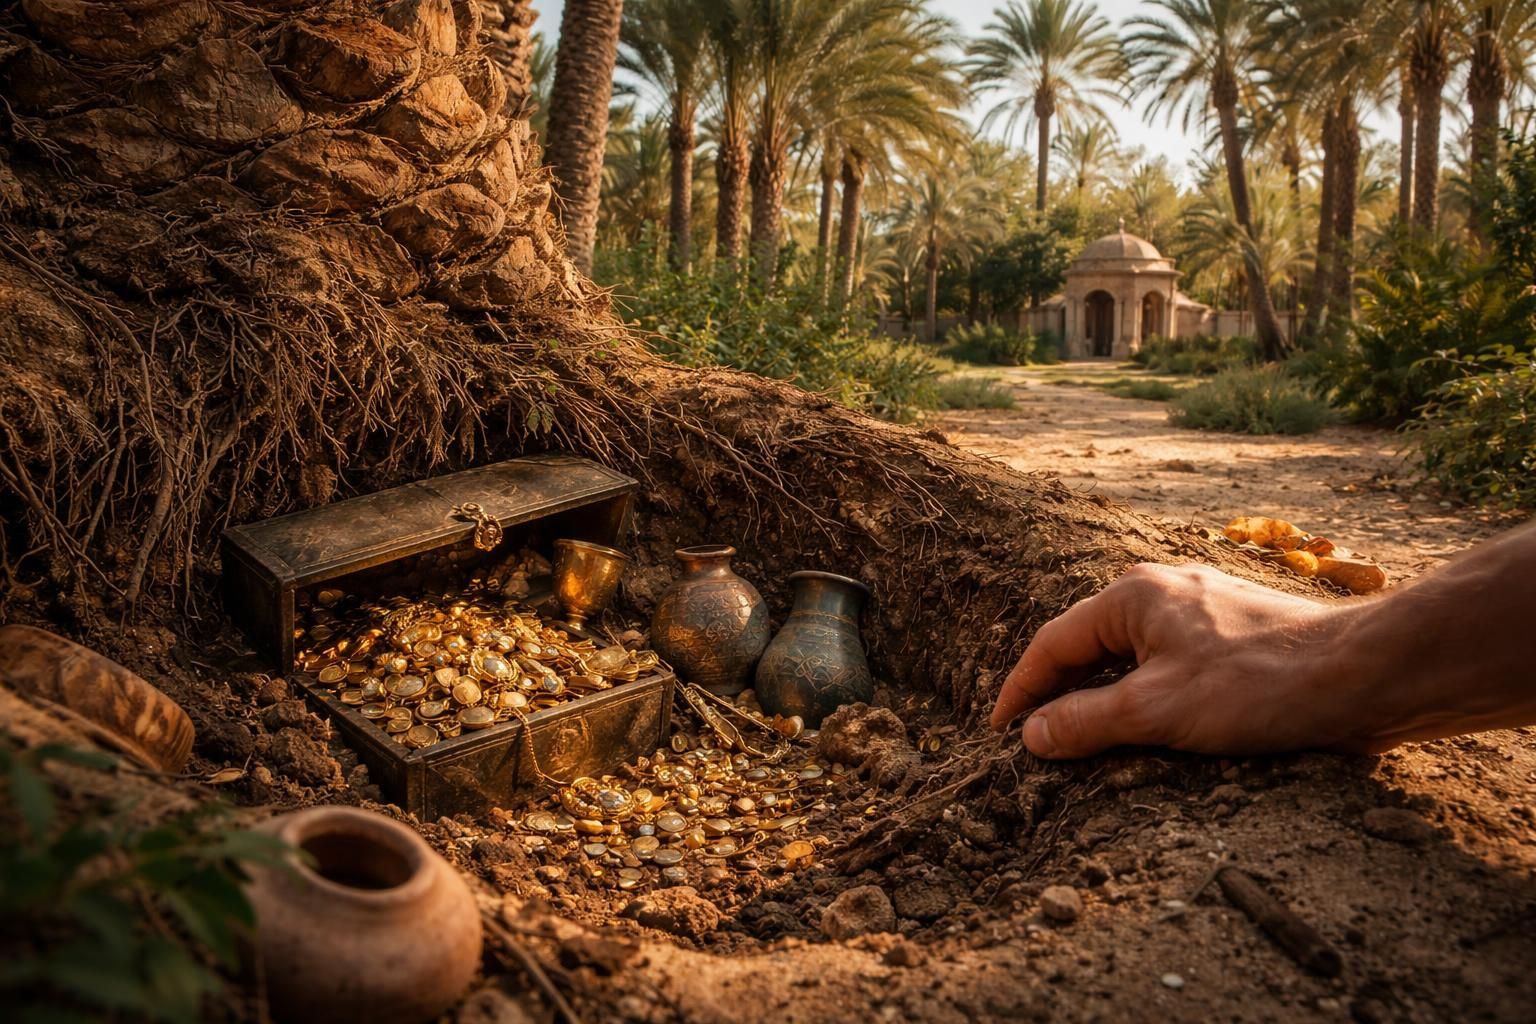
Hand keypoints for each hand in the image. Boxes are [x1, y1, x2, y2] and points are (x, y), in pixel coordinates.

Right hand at [990, 563, 1380, 757]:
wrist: (1364, 673)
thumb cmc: (1259, 684)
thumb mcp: (1157, 712)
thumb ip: (1085, 722)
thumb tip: (1031, 735)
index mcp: (1132, 596)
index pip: (1052, 644)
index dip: (1020, 690)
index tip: (998, 731)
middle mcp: (1161, 590)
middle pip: (1088, 645)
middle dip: (1059, 691)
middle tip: (1034, 739)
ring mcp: (1201, 609)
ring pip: (1130, 655)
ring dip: (1103, 695)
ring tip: (1083, 738)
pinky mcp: (1233, 634)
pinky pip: (1167, 663)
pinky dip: (1144, 693)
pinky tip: (1150, 725)